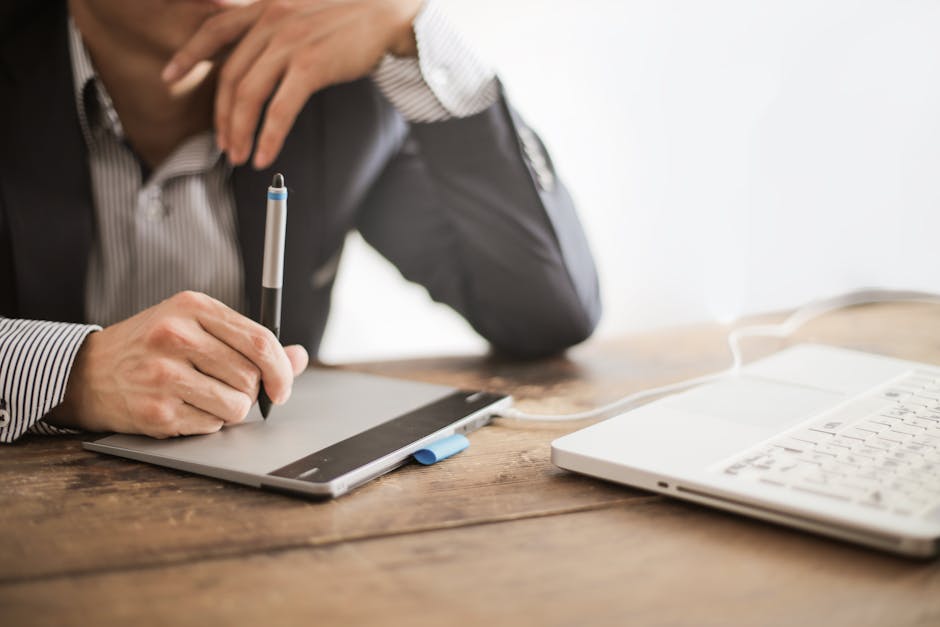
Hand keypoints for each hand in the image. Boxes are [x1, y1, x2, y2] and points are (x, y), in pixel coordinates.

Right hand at [46, 291, 307, 437]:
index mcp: (193, 307)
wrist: (88, 372)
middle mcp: (176, 336)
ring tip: (207, 398)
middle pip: (250, 376)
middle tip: (231, 390)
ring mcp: (164, 374)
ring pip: (236, 406)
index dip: (281, 369)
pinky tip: (185, 407)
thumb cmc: (152, 347)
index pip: (260, 340)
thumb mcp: (197, 326)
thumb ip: (248, 340)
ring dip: (231, 410)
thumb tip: (298, 357)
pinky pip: (211, 426)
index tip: (282, 386)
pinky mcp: (157, 410)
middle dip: (250, 391)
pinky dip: (208, 423)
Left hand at [161, 0, 422, 169]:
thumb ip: (275, 27)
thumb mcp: (301, 9)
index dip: (189, 54)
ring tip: (241, 155)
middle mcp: (271, 21)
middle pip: (231, 76)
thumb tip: (257, 56)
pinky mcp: (310, 66)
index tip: (169, 75)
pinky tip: (265, 154)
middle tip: (223, 143)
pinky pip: (280, 109)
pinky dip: (269, 137)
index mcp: (265, 7)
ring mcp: (289, 43)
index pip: (214, 29)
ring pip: (249, 96)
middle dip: (222, 116)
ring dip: (240, 132)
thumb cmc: (349, 16)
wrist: (386, 12)